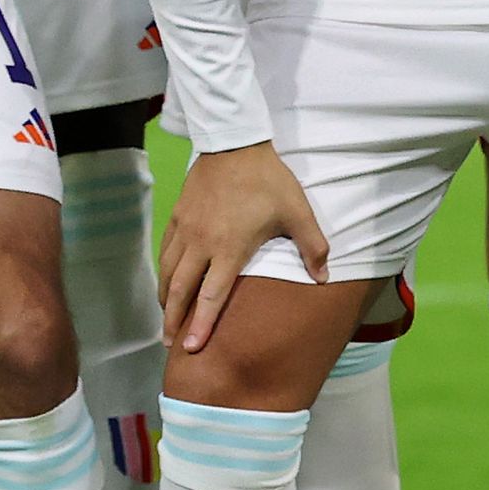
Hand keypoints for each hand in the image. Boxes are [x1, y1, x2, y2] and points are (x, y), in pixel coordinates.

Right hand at [158, 142, 328, 354]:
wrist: (234, 142)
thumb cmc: (267, 179)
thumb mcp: (296, 212)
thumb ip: (312, 247)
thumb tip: (324, 278)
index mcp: (229, 247)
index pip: (211, 295)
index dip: (202, 324)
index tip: (193, 347)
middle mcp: (202, 243)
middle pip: (180, 289)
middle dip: (174, 319)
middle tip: (169, 344)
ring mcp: (186, 229)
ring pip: (168, 271)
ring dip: (165, 298)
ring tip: (165, 319)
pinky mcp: (178, 215)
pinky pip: (166, 250)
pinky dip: (163, 271)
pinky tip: (165, 280)